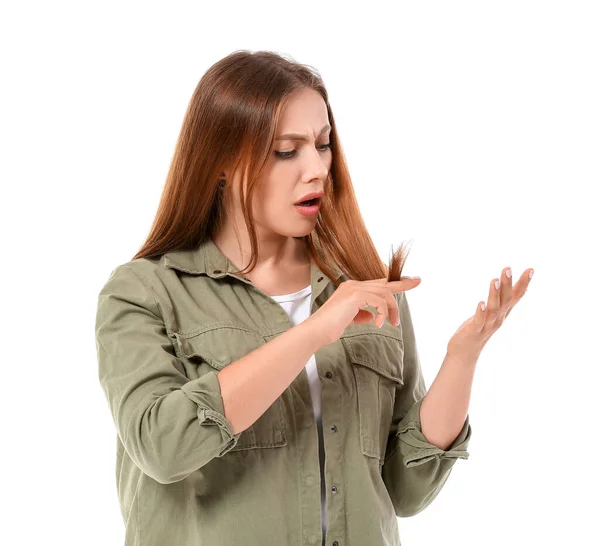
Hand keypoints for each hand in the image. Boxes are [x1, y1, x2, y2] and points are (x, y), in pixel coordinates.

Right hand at [306, 276, 421, 345]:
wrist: (317, 331)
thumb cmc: (331, 327)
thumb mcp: (351, 319)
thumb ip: (362, 314)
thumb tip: (373, 316)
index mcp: (351, 288)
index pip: (377, 284)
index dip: (393, 282)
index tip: (410, 280)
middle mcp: (353, 284)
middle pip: (384, 284)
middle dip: (402, 284)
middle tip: (418, 281)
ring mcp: (354, 288)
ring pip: (384, 293)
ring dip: (392, 309)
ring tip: (393, 323)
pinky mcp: (355, 295)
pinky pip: (379, 301)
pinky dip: (382, 313)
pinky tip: (378, 324)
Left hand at [447, 267, 533, 361]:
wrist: (466, 350)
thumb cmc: (480, 327)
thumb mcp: (495, 311)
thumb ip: (504, 299)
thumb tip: (517, 284)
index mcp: (503, 312)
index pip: (516, 296)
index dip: (523, 283)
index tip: (531, 269)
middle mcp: (499, 317)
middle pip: (506, 300)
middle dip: (507, 284)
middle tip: (507, 269)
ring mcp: (487, 324)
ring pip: (494, 309)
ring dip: (494, 294)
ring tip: (494, 280)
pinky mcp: (475, 330)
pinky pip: (479, 320)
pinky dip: (481, 312)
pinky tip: (481, 302)